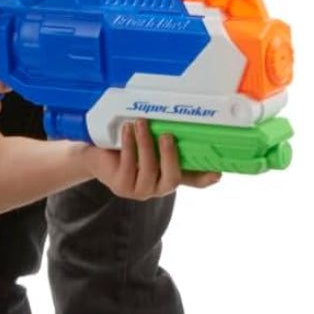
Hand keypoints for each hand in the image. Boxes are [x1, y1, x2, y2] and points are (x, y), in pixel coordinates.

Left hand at [83, 120, 220, 199]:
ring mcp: (139, 190)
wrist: (96, 155)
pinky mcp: (121, 186)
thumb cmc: (126, 147)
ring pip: (148, 168)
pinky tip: (128, 130)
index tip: (217, 172)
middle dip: (170, 156)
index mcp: (169, 176)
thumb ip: (164, 140)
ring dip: (145, 143)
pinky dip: (129, 145)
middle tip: (167, 135)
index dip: (205, 178)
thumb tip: (181, 124)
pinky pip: (128, 165)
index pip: (192, 181)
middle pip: (172, 178)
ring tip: (141, 123)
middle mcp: (158, 187)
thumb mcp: (148, 143)